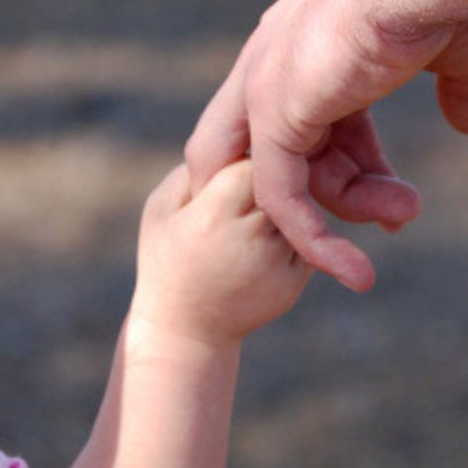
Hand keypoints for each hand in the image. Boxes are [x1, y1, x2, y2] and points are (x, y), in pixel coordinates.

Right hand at [130, 159, 312, 347]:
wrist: (187, 330)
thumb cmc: (167, 258)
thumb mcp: (161, 208)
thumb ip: (194, 168)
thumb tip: (237, 137)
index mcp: (213, 215)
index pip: (252, 161)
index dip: (246, 156)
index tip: (236, 157)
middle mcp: (252, 238)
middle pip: (280, 181)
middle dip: (272, 175)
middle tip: (252, 180)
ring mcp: (278, 262)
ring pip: (299, 206)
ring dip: (285, 200)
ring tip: (253, 211)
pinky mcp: (297, 279)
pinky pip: (305, 234)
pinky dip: (291, 228)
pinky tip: (262, 238)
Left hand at [185, 0, 467, 291]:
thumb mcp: (457, 50)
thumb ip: (460, 88)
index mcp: (307, 48)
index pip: (314, 123)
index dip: (350, 161)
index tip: (391, 189)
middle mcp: (272, 67)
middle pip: (284, 155)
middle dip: (333, 191)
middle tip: (394, 212)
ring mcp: (266, 91)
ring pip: (283, 182)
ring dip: (346, 214)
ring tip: (404, 215)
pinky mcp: (273, 117)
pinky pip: (279, 200)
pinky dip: (311, 241)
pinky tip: (355, 272)